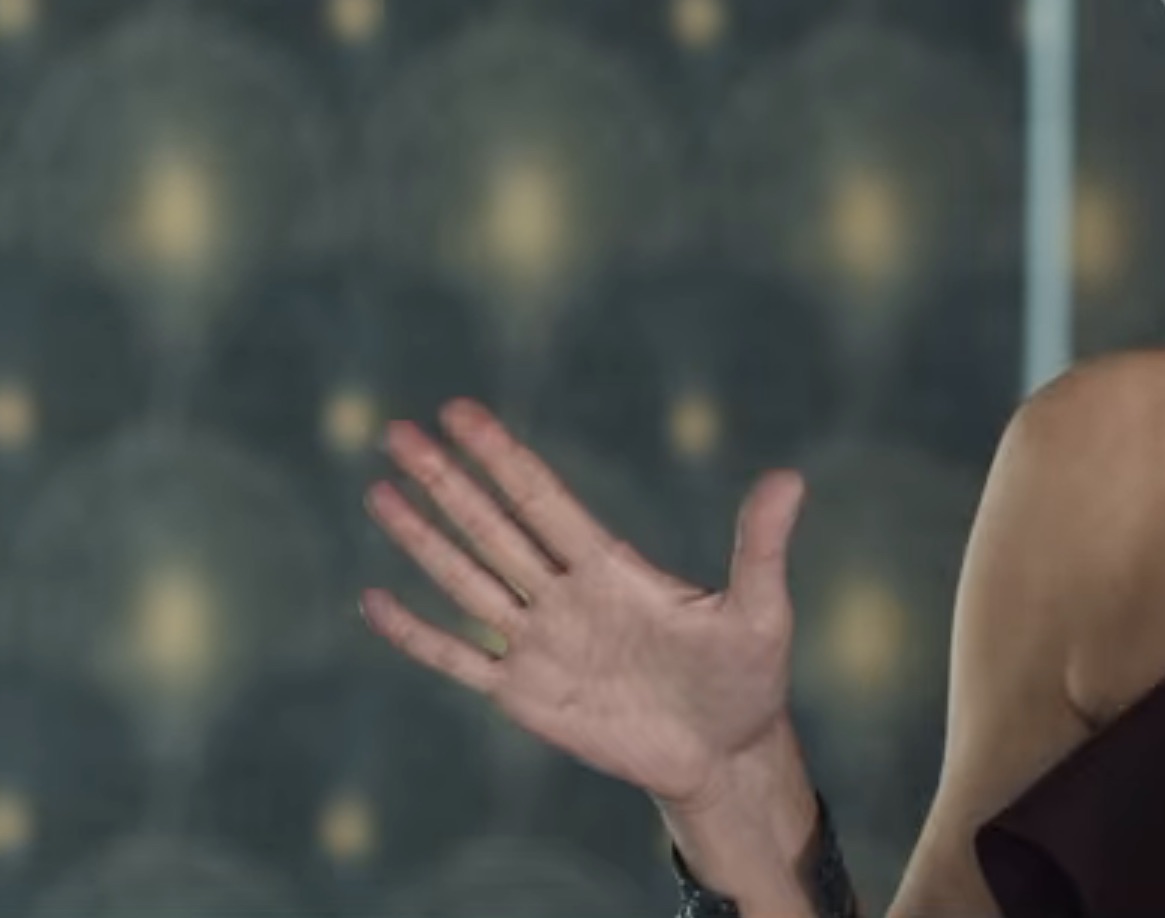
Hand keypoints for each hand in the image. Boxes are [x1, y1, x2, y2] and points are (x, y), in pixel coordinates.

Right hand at [359, 400, 808, 808]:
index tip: (459, 411)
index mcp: (611, 567)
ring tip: (379, 491)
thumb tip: (791, 478)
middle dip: (445, 480)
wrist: (723, 754)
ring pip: (465, 580)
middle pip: (492, 526)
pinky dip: (416, 632)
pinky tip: (373, 600)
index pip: (543, 498)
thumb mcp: (760, 612)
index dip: (501, 455)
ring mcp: (539, 643)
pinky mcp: (525, 695)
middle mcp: (565, 594)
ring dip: (422, 539)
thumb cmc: (746, 679)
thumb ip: (760, 547)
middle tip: (396, 430)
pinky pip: (458, 659)